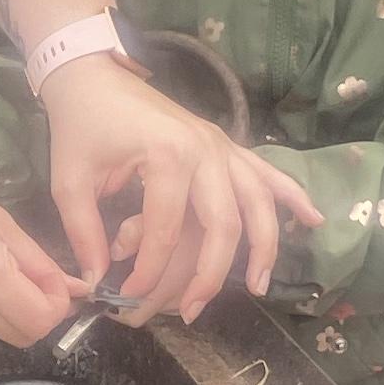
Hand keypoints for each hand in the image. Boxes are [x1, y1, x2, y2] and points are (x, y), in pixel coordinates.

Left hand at [37, 51, 321, 313]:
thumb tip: (95, 281)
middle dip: (210, 274)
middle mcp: (205, 150)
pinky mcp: (225, 144)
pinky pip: (267, 172)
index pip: (165, 231)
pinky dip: (292, 196)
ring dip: (263, 246)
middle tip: (192, 311)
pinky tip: (313, 221)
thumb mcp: (69, 181)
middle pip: (223, 224)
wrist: (94, 73)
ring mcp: (221, 145)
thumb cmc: (80, 124)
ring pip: (257, 203)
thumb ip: (85, 233)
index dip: (148, 271)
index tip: (126, 293)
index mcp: (167, 157)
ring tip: (257, 286)